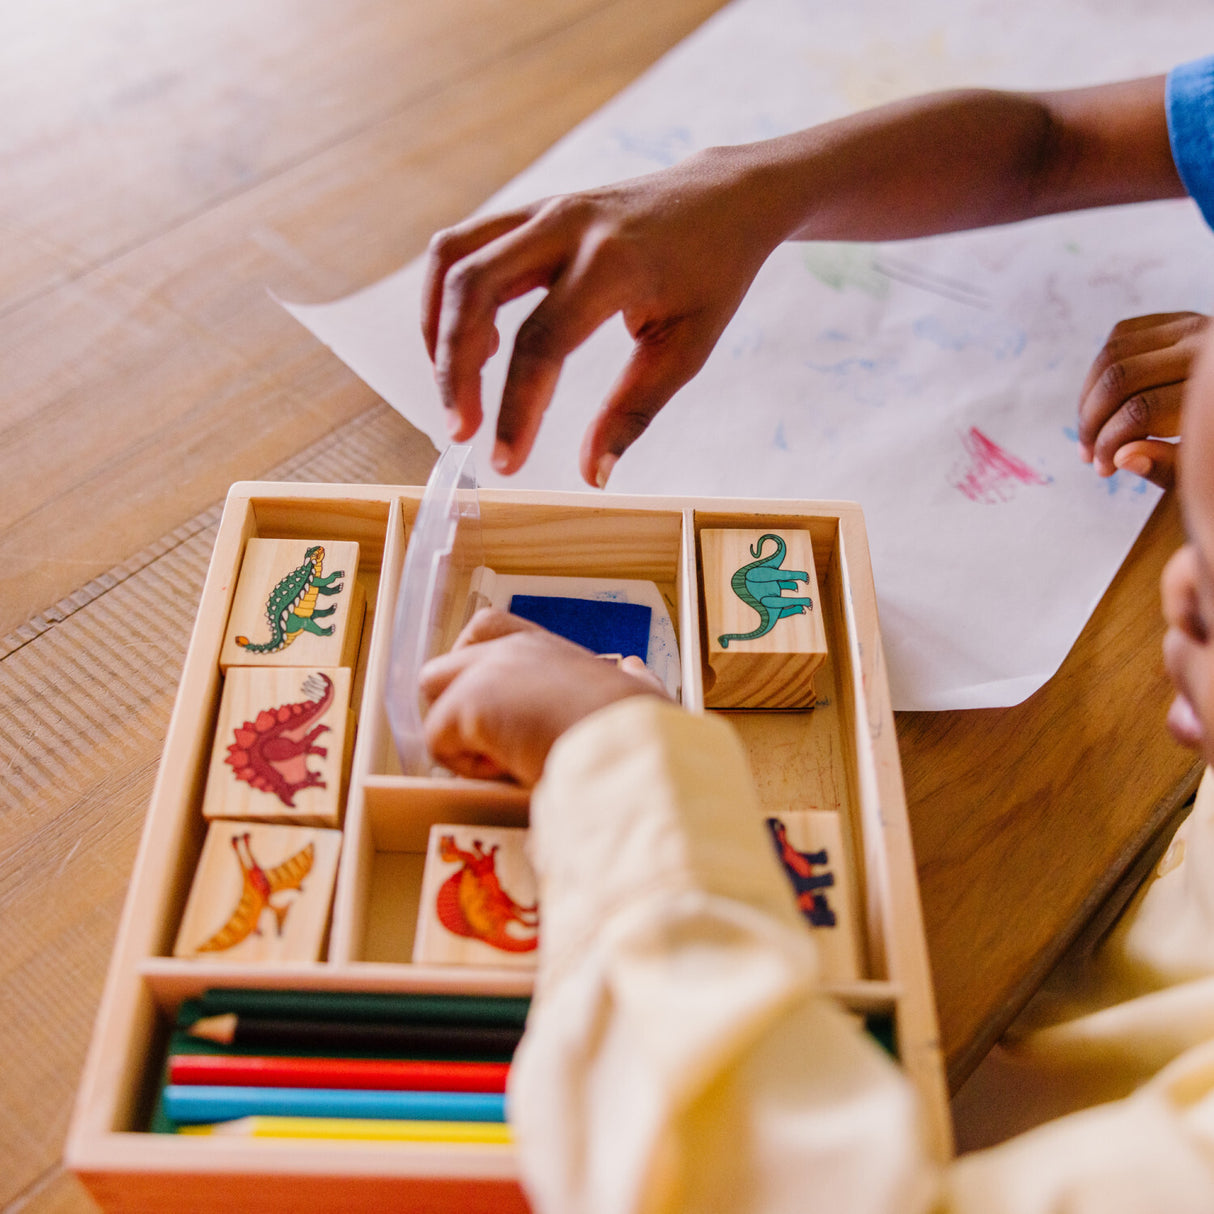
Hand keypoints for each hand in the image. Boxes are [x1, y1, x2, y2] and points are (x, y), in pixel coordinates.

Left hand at [418, 608, 667, 785]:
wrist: (632, 746)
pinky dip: (466, 767)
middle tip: (486, 746)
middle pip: (443, 665)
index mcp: (549, 649)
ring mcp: (488, 671)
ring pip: (433, 696)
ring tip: (503, 763)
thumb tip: (635, 669)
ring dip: (456, 735)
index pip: (487, 630)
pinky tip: (509, 772)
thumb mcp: (642, 694)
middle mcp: (513, 649)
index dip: (472, 666)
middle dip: (452, 708)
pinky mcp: (469, 702)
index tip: (491, 707)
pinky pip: (438, 742)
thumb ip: (633, 680)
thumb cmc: (644, 730)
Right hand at [422, 148, 787, 486]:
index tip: (505, 462)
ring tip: (458, 387)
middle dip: (453, 369)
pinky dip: (449, 297)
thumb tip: (594, 476)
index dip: (515, 409)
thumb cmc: (711, 277)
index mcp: (614, 264)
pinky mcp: (530, 210)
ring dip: (438, 329)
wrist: (723, 198)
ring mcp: (543, 209)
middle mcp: (567, 226)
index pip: (541, 342)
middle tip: (461, 430)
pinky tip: (474, 344)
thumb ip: (634, 411)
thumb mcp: (687, 349)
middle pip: (474, 290)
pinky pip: (463, 246)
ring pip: (453, 259)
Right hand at [1077, 312, 1208, 488]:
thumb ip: (1168, 467)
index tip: (1104, 469)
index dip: (1110, 444)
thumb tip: (1120, 458)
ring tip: (1089, 432)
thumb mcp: (1207, 465)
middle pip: (1119, 379)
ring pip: (1111, 354)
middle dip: (1093, 422)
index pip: (1141, 410)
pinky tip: (1102, 402)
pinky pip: (1119, 338)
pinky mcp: (1178, 319)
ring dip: (1088, 399)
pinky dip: (1101, 371)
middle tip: (1088, 455)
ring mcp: (1191, 325)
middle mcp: (1205, 347)